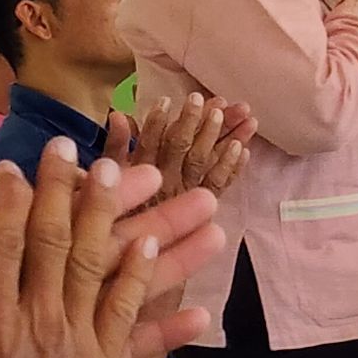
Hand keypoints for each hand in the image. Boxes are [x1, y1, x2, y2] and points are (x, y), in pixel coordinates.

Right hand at [0, 142, 211, 357]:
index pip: (1, 244)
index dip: (10, 200)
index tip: (16, 166)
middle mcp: (36, 320)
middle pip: (54, 239)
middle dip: (63, 187)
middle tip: (73, 146)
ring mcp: (76, 340)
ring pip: (98, 262)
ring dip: (115, 214)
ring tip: (131, 170)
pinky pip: (127, 309)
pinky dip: (141, 272)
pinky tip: (154, 241)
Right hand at [118, 92, 255, 204]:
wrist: (136, 258)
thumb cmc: (123, 212)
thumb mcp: (113, 177)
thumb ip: (115, 146)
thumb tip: (118, 115)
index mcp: (140, 172)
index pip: (148, 142)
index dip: (157, 121)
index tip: (167, 100)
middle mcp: (164, 182)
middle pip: (181, 148)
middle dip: (196, 121)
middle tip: (213, 101)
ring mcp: (185, 195)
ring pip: (204, 163)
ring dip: (223, 137)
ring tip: (242, 117)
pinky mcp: (202, 210)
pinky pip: (218, 186)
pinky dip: (232, 167)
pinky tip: (244, 149)